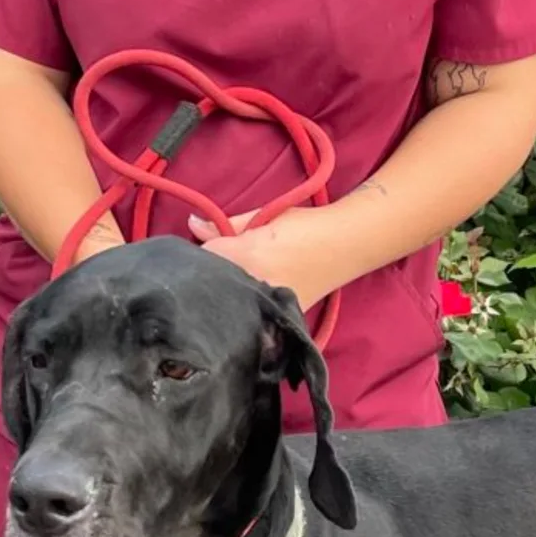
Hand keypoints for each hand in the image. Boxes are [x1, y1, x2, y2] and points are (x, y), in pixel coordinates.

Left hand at [186, 205, 334, 313]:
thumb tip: (191, 224)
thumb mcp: (263, 217)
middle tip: (216, 270)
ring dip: (224, 297)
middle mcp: (253, 286)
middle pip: (210, 287)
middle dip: (207, 279)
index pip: (202, 259)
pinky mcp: (278, 319)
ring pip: (228, 306)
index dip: (198, 255)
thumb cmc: (303, 226)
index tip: (201, 252)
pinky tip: (247, 301)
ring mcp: (266, 307)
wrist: (345, 245)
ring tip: (233, 285)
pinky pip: (249, 317)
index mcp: (246, 255)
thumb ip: (224, 223)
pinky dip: (244, 310)